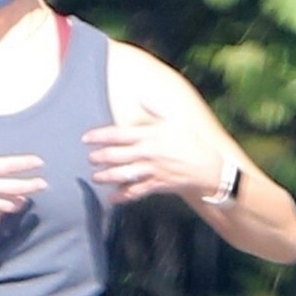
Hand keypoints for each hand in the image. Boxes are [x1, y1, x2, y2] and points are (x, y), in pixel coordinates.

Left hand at [83, 110, 226, 204]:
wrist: (209, 167)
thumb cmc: (191, 142)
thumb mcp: (176, 120)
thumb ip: (156, 109)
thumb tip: (142, 96)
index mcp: (150, 135)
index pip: (118, 134)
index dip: (99, 136)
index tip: (86, 138)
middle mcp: (148, 153)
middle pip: (115, 156)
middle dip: (99, 158)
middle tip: (90, 159)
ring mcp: (151, 170)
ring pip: (122, 174)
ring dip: (105, 176)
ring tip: (95, 177)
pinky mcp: (156, 185)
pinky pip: (135, 192)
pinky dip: (121, 196)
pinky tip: (111, 198)